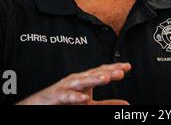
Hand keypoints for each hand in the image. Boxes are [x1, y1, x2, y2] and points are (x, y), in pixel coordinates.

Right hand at [16, 62, 130, 104]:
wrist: (42, 103)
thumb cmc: (66, 100)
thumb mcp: (90, 103)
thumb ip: (107, 103)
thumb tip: (127, 104)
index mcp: (86, 79)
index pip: (103, 71)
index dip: (115, 68)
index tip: (128, 66)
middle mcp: (78, 79)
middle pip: (95, 74)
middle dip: (108, 72)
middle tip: (121, 72)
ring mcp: (68, 86)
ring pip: (83, 81)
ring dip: (95, 79)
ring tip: (107, 78)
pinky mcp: (59, 95)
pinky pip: (68, 96)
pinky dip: (76, 97)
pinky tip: (84, 98)